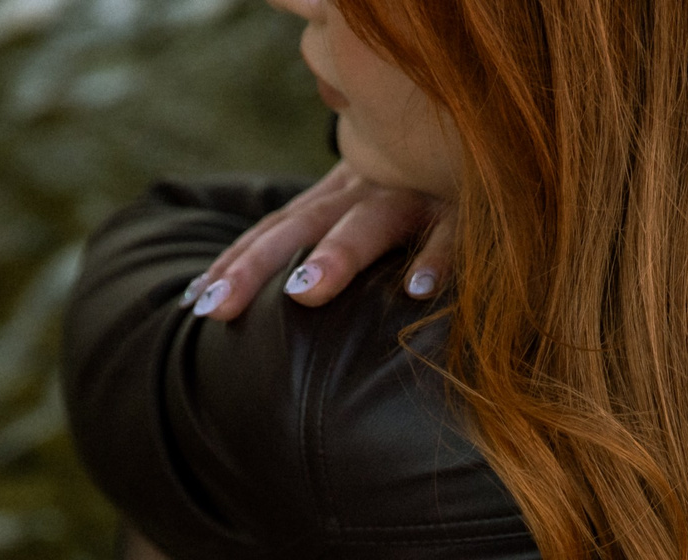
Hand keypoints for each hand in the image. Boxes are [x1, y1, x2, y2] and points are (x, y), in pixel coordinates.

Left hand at [185, 162, 453, 320]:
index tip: (194, 303)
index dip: (236, 262)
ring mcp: (418, 194)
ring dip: (338, 255)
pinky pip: (455, 235)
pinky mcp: (472, 208)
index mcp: (341, 193)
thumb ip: (330, 234)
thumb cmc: (428, 182)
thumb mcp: (373, 202)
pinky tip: (418, 292)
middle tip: (216, 305)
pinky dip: (439, 259)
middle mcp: (369, 189)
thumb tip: (281, 288)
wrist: (493, 126)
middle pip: (303, 227)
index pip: (278, 228)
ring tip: (303, 294)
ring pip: (372, 224)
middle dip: (257, 264)